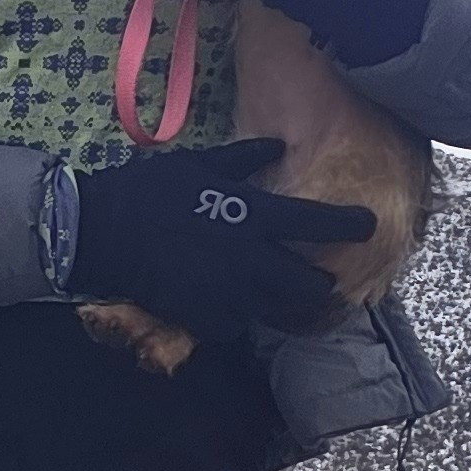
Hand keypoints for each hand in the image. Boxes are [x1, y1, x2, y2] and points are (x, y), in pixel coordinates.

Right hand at [70, 138, 374, 338]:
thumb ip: (244, 159)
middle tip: (322, 278)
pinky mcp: (205, 317)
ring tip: (287, 297)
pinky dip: (242, 316)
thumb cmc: (150, 191)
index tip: (368, 225)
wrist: (102, 233)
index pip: (317, 224)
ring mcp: (229, 294)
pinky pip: (238, 323)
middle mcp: (251, 260)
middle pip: (308, 284)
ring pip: (279, 310)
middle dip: (322, 283)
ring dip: (287, 304)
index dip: (349, 225)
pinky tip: (237, 306)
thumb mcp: (199, 164)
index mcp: (254, 217)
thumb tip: (278, 146)